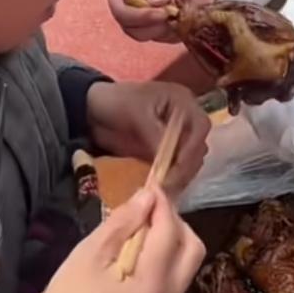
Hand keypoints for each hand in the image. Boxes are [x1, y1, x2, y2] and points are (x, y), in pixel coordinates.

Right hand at [24, 187, 205, 292]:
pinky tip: (135, 262)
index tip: (150, 187)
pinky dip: (163, 266)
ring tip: (138, 236)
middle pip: (193, 249)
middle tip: (147, 212)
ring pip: (186, 268)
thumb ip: (122, 223)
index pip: (170, 232)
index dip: (162, 205)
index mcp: (153, 284)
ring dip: (171, 245)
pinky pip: (173, 285)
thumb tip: (147, 197)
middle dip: (175, 224)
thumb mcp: (88, 255)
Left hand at [86, 81, 209, 192]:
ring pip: (190, 160)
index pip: (200, 126)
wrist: (92, 111)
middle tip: (170, 183)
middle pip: (198, 146)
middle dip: (187, 165)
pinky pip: (174, 169)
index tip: (178, 164)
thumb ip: (155, 134)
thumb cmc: (116, 103)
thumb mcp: (136, 113)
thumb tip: (169, 159)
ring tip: (165, 189)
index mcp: (182, 102)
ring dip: (181, 175)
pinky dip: (171, 179)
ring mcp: (175, 138)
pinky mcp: (164, 154)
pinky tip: (162, 189)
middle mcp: (184, 120)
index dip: (192, 146)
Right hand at [106, 0, 216, 42]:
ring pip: (153, 35)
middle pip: (133, 30)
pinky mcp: (166, 32)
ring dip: (171, 21)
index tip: (161, 12)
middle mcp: (130, 11)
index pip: (119, 11)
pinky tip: (188, 3)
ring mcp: (147, 24)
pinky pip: (171, 36)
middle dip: (156, 22)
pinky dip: (182, 24)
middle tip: (175, 6)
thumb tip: (156, 3)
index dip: (137, 16)